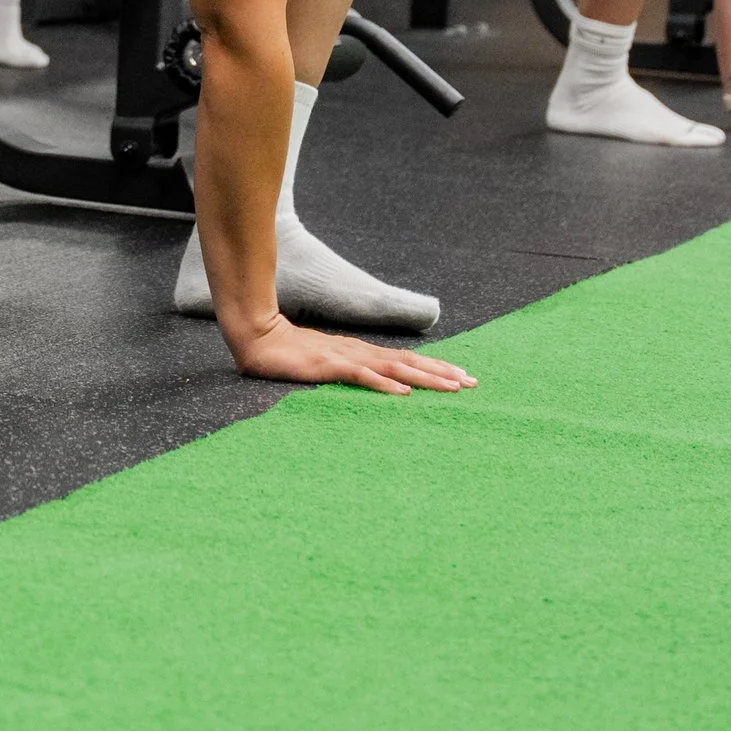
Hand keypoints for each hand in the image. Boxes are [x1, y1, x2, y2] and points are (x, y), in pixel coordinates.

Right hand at [228, 312, 476, 396]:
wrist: (257, 337)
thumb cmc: (289, 353)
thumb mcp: (326, 363)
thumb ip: (349, 370)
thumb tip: (374, 382)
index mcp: (361, 352)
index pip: (406, 360)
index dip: (435, 367)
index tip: (462, 377)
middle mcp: (360, 352)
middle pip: (409, 362)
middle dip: (442, 373)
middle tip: (473, 383)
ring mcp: (345, 357)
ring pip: (393, 368)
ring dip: (424, 378)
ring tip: (451, 388)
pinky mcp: (328, 366)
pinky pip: (362, 376)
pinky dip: (384, 385)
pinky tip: (403, 394)